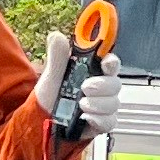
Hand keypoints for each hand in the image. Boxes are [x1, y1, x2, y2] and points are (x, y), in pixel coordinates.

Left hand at [34, 34, 117, 149]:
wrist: (44, 122)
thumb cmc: (51, 97)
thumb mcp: (51, 76)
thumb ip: (57, 56)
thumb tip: (56, 36)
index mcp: (93, 72)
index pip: (111, 63)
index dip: (111, 62)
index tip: (105, 64)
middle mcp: (102, 89)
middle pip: (115, 84)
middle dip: (102, 85)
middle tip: (85, 87)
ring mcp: (104, 107)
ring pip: (113, 103)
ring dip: (97, 104)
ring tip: (81, 104)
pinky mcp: (102, 123)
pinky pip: (109, 121)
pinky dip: (98, 119)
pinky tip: (86, 117)